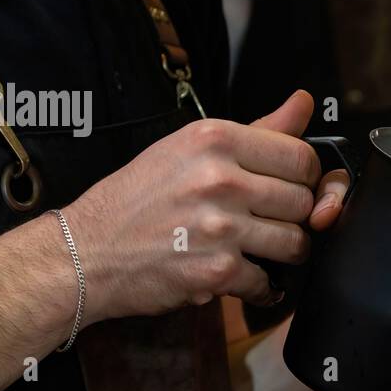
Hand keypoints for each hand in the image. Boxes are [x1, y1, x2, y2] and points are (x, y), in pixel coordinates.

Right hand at [64, 90, 339, 324]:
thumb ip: (258, 131)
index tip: (289, 189)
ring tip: (255, 250)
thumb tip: (305, 103)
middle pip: (303, 201)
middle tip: (266, 223)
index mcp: (214, 139)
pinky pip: (267, 282)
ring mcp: (220, 226)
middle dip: (293, 218)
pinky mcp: (217, 270)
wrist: (85, 253)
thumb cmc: (136, 200)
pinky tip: (237, 277)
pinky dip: (257, 287)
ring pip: (296, 243)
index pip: (301, 157)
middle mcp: (219, 178)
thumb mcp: (189, 148)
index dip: (304, 178)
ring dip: (282, 254)